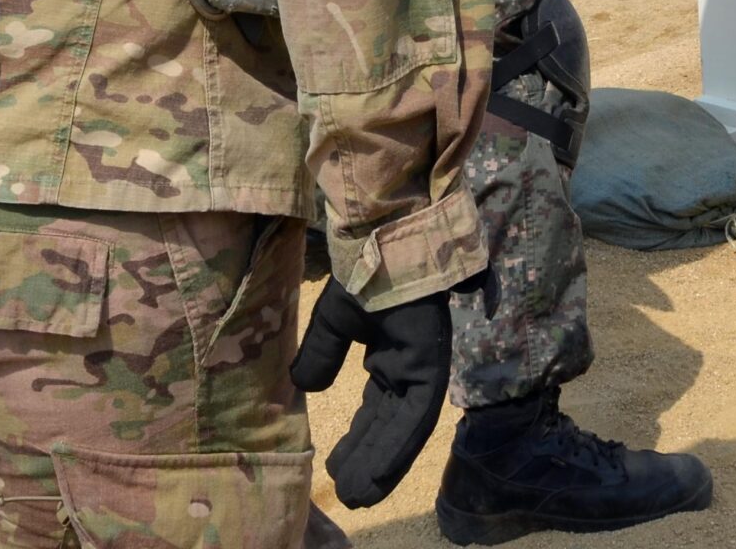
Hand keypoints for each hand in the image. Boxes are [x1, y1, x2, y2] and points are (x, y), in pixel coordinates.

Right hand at [290, 278, 456, 507]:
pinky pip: (416, 416)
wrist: (380, 240)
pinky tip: (376, 473)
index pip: (378, 411)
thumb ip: (323, 356)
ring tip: (358, 496)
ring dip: (381, 464)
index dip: (360, 442)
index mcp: (391, 358)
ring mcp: (423, 367)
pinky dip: (396, 448)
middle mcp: (410, 367)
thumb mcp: (333, 324)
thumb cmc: (360, 275)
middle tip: (349, 495)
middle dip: (369, 461)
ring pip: (403, 429)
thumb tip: (305, 387)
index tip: (338, 470)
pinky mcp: (431, 365)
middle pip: (390, 426)